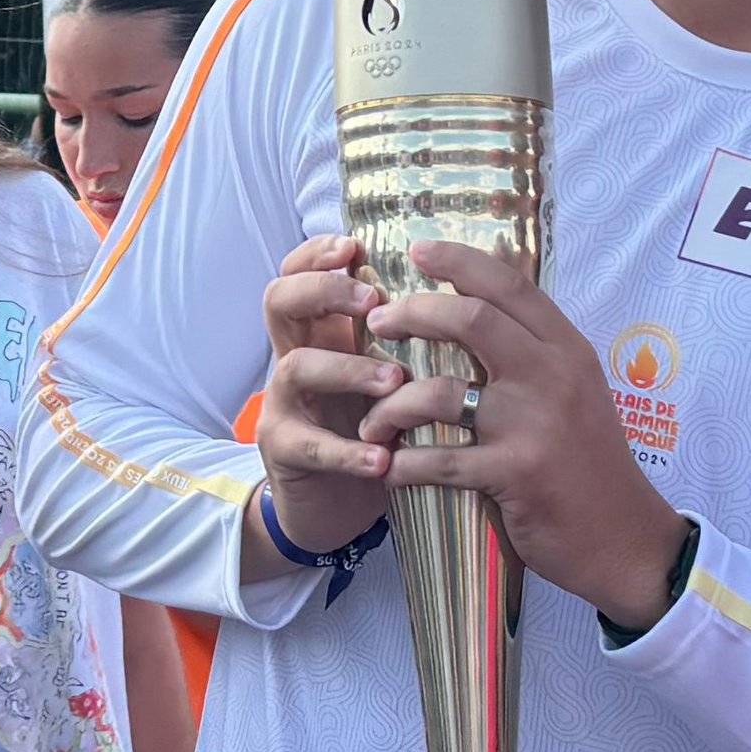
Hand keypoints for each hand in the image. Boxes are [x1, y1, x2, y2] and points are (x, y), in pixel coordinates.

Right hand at [249, 232, 395, 557]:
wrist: (336, 506)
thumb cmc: (375, 428)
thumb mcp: (387, 374)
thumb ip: (409, 336)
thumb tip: (469, 285)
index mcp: (323, 331)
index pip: (302, 271)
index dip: (320, 253)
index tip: (355, 244)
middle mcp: (296, 355)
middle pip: (281, 300)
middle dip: (323, 291)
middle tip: (372, 300)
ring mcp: (285, 404)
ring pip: (296, 367)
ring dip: (346, 368)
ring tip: (393, 381)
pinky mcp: (285, 452)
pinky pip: (308, 445)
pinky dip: (345, 451)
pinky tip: (381, 458)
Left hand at [354, 238, 689, 628]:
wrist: (625, 537)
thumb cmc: (591, 464)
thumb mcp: (578, 392)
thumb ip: (537, 355)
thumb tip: (478, 314)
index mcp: (567, 350)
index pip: (510, 286)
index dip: (459, 261)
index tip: (417, 250)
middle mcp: (553, 376)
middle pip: (469, 319)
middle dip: (412, 314)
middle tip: (378, 324)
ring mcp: (533, 424)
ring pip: (439, 391)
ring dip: (392, 405)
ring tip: (373, 421)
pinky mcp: (515, 473)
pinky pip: (439, 460)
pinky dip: (403, 465)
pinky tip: (388, 469)